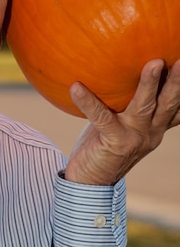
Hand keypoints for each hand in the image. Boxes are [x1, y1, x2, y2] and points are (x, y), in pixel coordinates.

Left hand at [65, 58, 179, 184]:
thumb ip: (128, 104)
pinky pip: (101, 118)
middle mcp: (151, 132)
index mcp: (156, 127)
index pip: (177, 106)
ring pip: (146, 107)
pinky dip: (88, 102)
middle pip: (169, 103)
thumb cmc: (103, 144)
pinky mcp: (114, 143)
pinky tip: (75, 87)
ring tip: (154, 64)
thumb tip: (119, 71)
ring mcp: (135, 138)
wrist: (90, 182)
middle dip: (178, 81)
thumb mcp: (122, 124)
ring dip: (150, 84)